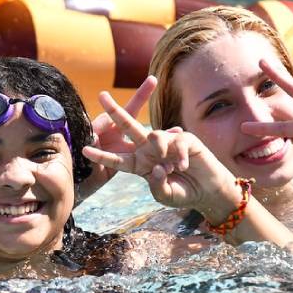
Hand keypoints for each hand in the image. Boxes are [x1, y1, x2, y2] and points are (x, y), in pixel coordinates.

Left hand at [83, 92, 239, 221]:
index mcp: (140, 164)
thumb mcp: (165, 195)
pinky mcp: (184, 139)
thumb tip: (156, 168)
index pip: (118, 159)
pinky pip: (177, 142)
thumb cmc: (183, 193)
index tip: (84, 150)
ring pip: (154, 134)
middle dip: (115, 112)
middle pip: (129, 127)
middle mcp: (150, 150)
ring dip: (158, 147)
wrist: (207, 191)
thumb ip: (157, 185)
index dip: (102, 155)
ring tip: (168, 166)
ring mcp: (167, 142)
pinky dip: (179, 156)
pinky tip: (184, 167)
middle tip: (102, 96)